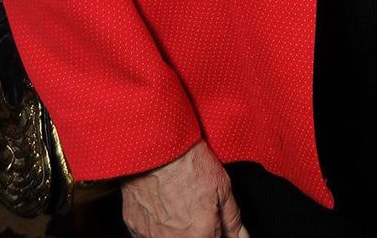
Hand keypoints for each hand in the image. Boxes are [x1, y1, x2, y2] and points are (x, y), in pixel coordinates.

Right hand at [121, 140, 247, 237]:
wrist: (157, 148)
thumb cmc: (188, 162)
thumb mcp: (222, 185)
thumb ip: (232, 218)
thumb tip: (242, 236)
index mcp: (200, 234)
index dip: (216, 231)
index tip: (213, 221)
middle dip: (197, 232)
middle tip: (195, 208)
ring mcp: (151, 236)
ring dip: (177, 231)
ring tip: (179, 205)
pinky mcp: (134, 227)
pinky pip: (148, 234)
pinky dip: (157, 226)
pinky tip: (162, 206)